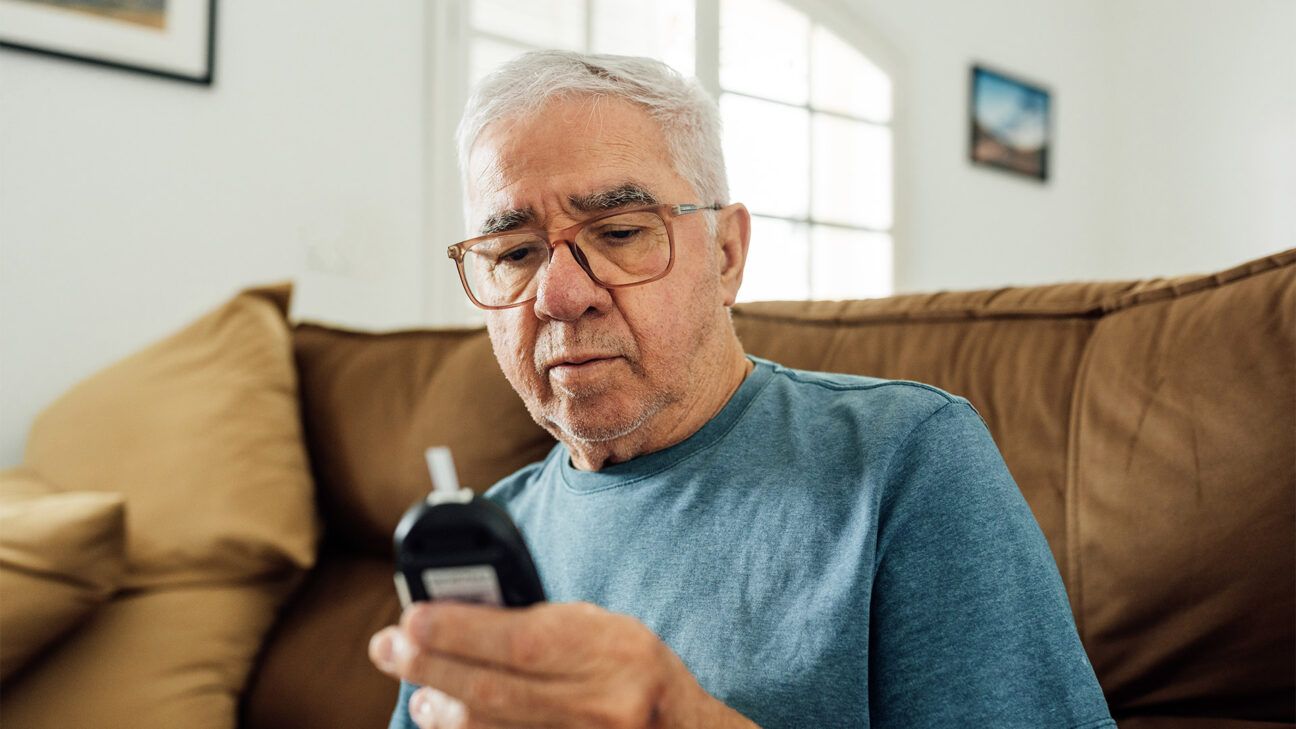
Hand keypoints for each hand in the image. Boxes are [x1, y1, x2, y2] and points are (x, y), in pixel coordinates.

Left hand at [369, 601, 758, 728]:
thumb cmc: (635, 668)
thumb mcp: (603, 627)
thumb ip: (542, 621)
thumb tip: (465, 610)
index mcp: (611, 653)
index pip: (521, 641)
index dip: (460, 631)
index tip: (413, 616)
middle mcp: (596, 705)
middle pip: (491, 691)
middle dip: (428, 665)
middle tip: (388, 646)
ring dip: (439, 705)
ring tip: (420, 682)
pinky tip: (445, 714)